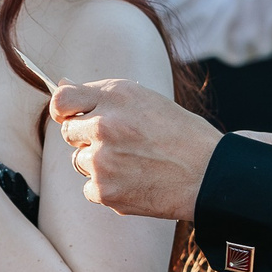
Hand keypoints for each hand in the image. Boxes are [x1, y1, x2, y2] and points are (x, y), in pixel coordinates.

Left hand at [47, 77, 222, 221]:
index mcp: (116, 96)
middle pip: (68, 133)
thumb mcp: (145, 100)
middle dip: (88, 138)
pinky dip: (107, 188)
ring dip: (99, 164)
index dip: (65, 110)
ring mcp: (102, 159)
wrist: (209, 175)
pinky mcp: (104, 190)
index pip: (62, 100)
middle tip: (122, 144)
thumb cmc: (182, 135)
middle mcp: (104, 124)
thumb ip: (102, 94)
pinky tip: (135, 182)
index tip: (74, 117)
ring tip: (134, 164)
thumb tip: (62, 82)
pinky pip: (89, 188)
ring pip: (80, 161)